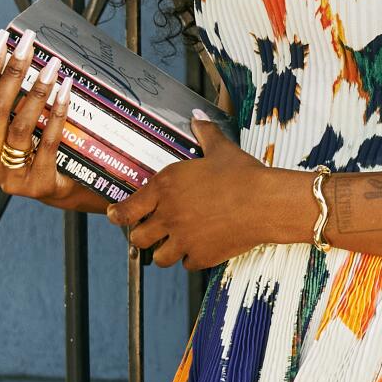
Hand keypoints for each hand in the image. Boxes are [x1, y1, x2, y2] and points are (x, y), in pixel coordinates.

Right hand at [0, 45, 111, 213]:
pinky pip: (47, 143)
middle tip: (28, 44)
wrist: (55, 187)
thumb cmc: (21, 151)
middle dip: (13, 72)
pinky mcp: (38, 185)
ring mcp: (11, 178)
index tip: (3, 40)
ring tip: (51, 65)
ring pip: (20, 126)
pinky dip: (56, 115)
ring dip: (37, 91)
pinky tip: (65, 92)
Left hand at [114, 112, 293, 268]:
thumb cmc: (243, 174)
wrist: (265, 203)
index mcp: (165, 187)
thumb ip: (204, 133)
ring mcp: (183, 239)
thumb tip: (197, 117)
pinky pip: (186, 264)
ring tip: (173, 245)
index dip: (118, 215)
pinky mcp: (201, 256)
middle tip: (151, 231)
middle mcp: (168, 215)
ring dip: (163, 251)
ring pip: (158, 257)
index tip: (116, 216)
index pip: (127, 209)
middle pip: (138, 238)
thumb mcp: (220, 149)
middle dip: (142, 235)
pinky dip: (190, 259)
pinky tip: (199, 249)